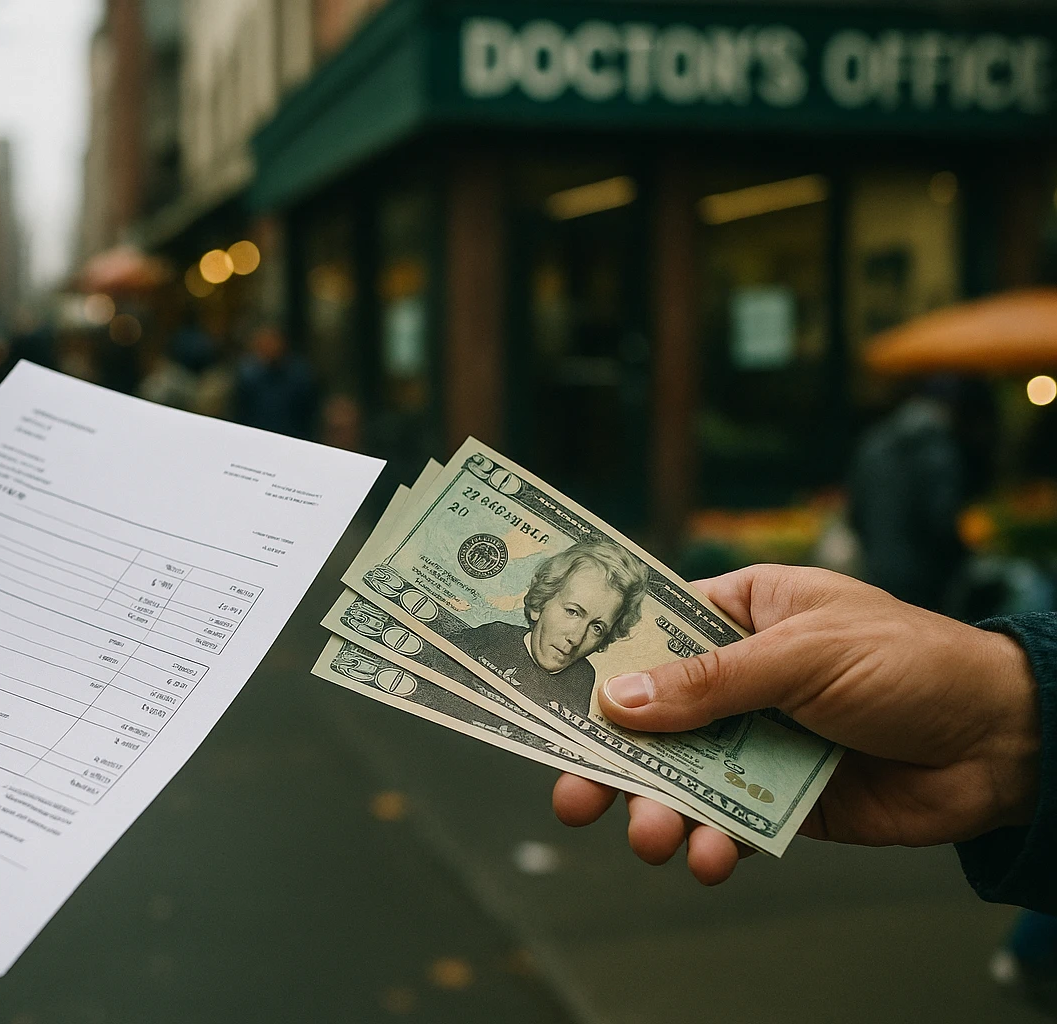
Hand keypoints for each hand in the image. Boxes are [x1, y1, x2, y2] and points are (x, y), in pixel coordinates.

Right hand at [552, 564, 1040, 884]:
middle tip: (574, 796)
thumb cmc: (911, 663)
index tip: (544, 691)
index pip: (651, 628)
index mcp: (744, 613)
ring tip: (653, 838)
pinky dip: (711, 843)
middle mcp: (740, 676)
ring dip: (658, 810)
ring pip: (682, 775)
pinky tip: (709, 858)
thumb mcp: (804, 654)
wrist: (1004, 745)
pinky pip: (728, 820)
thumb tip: (617, 700)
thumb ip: (710, 683)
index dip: (597, 658)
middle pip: (650, 715)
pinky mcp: (784, 798)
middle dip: (611, 760)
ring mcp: (759, 737)